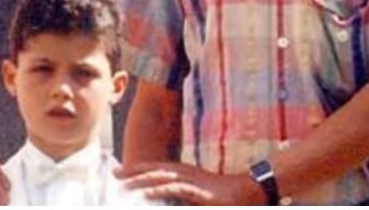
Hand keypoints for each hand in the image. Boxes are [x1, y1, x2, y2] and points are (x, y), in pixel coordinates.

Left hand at [116, 162, 257, 205]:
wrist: (254, 192)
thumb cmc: (231, 198)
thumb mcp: (204, 195)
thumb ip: (188, 197)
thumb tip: (172, 199)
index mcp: (188, 174)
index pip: (159, 169)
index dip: (139, 169)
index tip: (121, 171)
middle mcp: (188, 174)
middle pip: (156, 170)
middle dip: (134, 172)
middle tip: (114, 174)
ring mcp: (194, 182)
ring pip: (161, 178)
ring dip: (140, 180)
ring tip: (122, 184)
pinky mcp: (200, 192)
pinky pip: (175, 190)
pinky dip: (158, 191)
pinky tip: (144, 193)